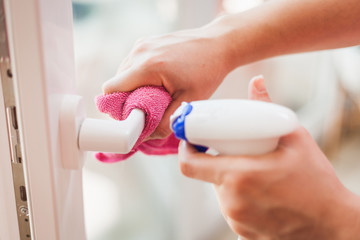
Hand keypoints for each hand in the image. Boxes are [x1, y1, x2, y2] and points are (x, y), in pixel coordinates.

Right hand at [102, 21, 233, 138]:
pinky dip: (139, 74)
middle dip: (127, 98)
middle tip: (148, 107)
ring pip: (123, 72)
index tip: (132, 116)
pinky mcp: (146, 41)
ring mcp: (142, 44)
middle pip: (116, 82)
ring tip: (156, 92)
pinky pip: (133, 63)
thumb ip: (164, 122)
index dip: (117, 107)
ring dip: (133, 86)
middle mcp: (140, 51)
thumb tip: (146, 137)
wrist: (218, 44)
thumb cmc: (207, 71)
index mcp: (147, 66)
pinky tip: (158, 79)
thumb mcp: (188, 101)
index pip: (111, 89)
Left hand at [178, 76, 359, 238]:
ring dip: (230, 178)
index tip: (193, 139)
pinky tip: (263, 192)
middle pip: (208, 174)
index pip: (190, 164)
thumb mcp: (295, 139)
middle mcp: (231, 201)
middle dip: (218, 160)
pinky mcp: (241, 232)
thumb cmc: (316, 182)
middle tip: (238, 151)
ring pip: (220, 191)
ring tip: (257, 173)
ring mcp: (235, 220)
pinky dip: (239, 196)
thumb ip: (268, 109)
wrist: (332, 224)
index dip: (186, 149)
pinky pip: (231, 207)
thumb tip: (257, 82)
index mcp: (238, 177)